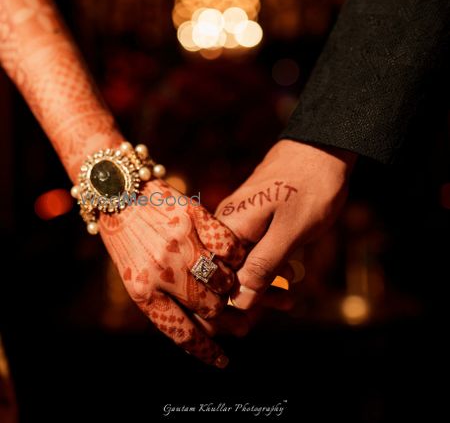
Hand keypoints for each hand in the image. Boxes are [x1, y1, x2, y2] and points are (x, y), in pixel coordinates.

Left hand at [99, 178, 244, 366]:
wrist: (117, 191)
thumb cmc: (125, 236)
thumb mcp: (133, 274)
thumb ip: (161, 298)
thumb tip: (199, 323)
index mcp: (143, 291)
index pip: (182, 332)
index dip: (206, 351)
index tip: (222, 362)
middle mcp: (163, 271)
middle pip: (210, 307)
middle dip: (222, 311)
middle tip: (227, 305)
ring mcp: (181, 244)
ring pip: (224, 279)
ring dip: (231, 283)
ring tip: (229, 279)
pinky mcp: (195, 218)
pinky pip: (229, 246)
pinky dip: (236, 253)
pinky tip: (233, 253)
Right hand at [215, 140, 356, 308]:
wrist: (325, 145)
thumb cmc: (311, 187)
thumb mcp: (291, 232)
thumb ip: (263, 266)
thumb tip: (238, 303)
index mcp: (229, 225)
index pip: (210, 275)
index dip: (222, 305)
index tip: (243, 328)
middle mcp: (227, 221)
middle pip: (222, 271)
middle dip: (241, 300)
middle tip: (261, 324)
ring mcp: (241, 218)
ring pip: (240, 262)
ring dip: (259, 286)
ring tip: (286, 306)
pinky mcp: (255, 215)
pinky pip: (253, 249)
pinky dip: (268, 268)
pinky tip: (287, 283)